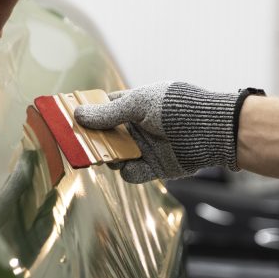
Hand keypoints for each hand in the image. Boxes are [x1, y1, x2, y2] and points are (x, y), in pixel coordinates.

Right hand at [74, 82, 241, 182]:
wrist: (212, 131)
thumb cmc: (177, 108)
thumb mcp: (139, 105)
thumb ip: (109, 113)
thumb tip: (78, 115)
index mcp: (134, 104)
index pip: (103, 106)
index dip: (85, 112)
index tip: (66, 118)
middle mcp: (137, 126)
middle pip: (104, 134)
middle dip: (92, 139)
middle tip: (75, 144)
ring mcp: (145, 147)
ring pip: (115, 156)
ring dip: (109, 157)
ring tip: (105, 156)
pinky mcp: (155, 167)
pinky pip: (132, 173)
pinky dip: (130, 171)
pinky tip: (132, 165)